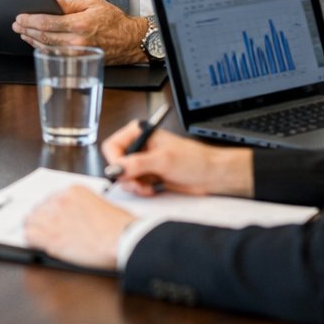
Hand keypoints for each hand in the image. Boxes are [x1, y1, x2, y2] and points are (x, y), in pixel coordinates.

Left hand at [13, 0, 147, 63]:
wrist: (131, 40)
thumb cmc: (114, 20)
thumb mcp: (93, 2)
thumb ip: (70, 2)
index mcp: (80, 24)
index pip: (47, 23)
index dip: (30, 20)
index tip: (20, 17)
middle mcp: (77, 41)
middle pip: (44, 36)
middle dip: (26, 30)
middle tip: (16, 25)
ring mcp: (77, 53)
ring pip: (47, 47)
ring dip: (32, 40)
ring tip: (22, 32)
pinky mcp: (78, 59)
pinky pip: (55, 54)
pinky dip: (42, 48)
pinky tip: (36, 42)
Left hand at [23, 185, 133, 270]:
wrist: (122, 238)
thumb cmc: (119, 226)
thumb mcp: (100, 204)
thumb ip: (82, 206)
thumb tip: (73, 216)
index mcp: (72, 190)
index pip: (50, 198)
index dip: (49, 210)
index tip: (51, 217)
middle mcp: (60, 200)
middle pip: (38, 208)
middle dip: (41, 218)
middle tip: (45, 228)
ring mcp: (54, 217)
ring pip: (30, 220)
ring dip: (34, 228)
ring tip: (38, 236)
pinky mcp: (51, 236)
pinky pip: (29, 235)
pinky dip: (31, 240)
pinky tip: (36, 244)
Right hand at [101, 121, 253, 197]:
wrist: (211, 175)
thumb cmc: (195, 160)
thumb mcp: (163, 160)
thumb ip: (136, 164)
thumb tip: (116, 169)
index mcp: (140, 133)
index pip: (113, 146)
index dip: (115, 162)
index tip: (122, 174)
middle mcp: (139, 147)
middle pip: (116, 163)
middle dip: (126, 176)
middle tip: (138, 183)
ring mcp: (143, 162)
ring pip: (124, 177)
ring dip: (134, 185)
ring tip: (148, 187)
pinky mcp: (148, 175)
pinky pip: (134, 185)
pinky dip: (140, 190)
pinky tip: (152, 189)